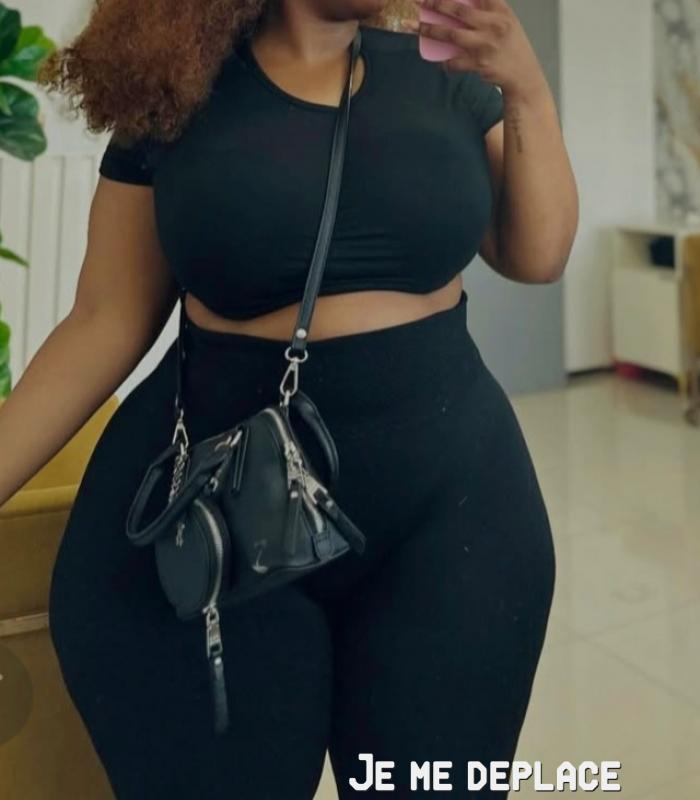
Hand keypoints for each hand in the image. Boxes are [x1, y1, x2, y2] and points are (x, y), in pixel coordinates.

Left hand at [401, 0, 548, 100]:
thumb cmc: (511, 46)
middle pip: (458, 10)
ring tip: (417, 27)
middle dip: (436, 4)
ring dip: (431, 30)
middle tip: (420, 2)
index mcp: (499, 10)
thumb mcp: (506, 21)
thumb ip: (488, 11)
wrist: (522, 74)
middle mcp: (493, 24)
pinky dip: (445, 63)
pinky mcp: (479, 63)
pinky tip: (441, 63)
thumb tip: (459, 7)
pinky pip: (454, 61)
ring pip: (451, 34)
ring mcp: (485, 43)